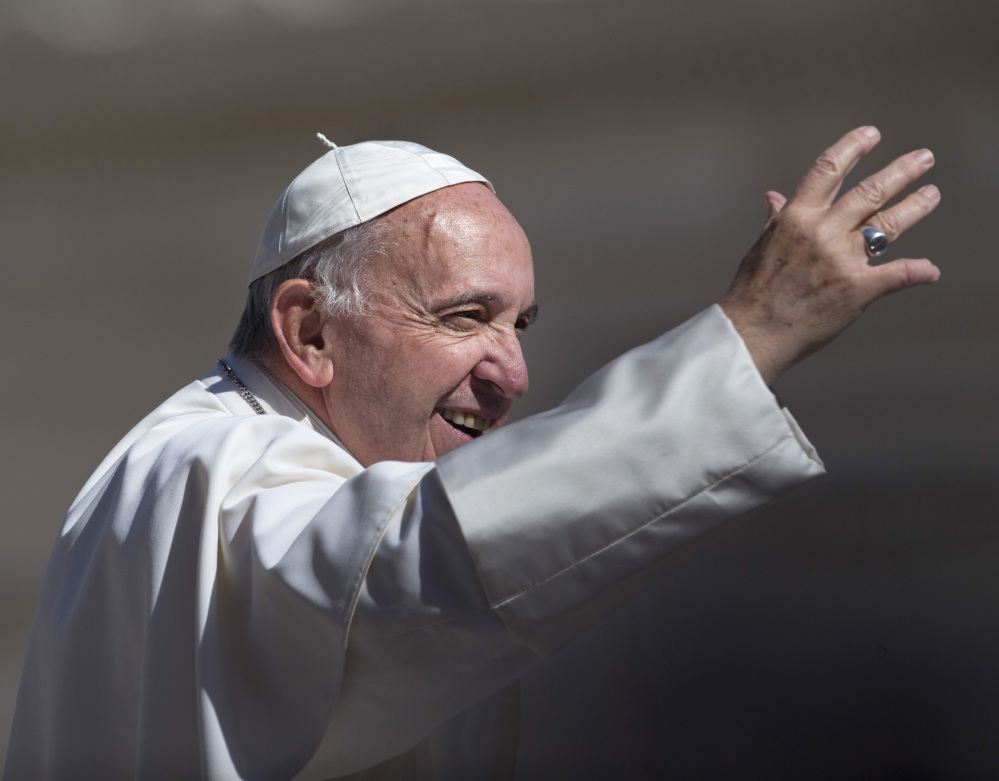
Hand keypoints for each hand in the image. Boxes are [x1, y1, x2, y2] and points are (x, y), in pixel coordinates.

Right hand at [719, 126, 940, 385]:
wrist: (753, 332)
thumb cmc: (752, 292)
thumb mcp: (761, 246)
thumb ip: (776, 219)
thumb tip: (773, 195)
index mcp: (796, 217)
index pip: (828, 170)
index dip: (852, 147)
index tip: (871, 134)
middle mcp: (822, 231)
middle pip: (870, 191)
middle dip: (902, 171)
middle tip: (924, 159)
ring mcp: (842, 259)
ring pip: (888, 224)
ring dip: (915, 207)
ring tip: (932, 194)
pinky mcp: (858, 289)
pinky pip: (898, 274)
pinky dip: (918, 272)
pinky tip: (931, 271)